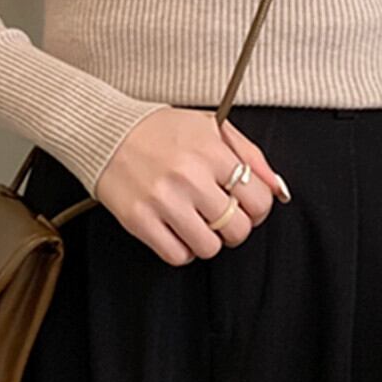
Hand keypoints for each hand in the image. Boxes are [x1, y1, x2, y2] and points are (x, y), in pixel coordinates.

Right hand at [93, 107, 290, 264]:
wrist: (106, 131)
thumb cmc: (160, 129)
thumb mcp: (211, 126)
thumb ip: (249, 154)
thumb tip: (276, 187)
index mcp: (211, 152)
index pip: (258, 200)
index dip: (257, 209)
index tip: (246, 207)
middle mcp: (190, 177)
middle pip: (237, 228)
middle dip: (235, 227)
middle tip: (222, 217)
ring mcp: (164, 201)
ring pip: (210, 247)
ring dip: (209, 240)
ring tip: (198, 223)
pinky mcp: (139, 220)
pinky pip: (177, 255)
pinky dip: (182, 249)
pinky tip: (176, 230)